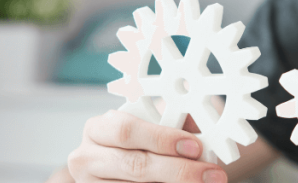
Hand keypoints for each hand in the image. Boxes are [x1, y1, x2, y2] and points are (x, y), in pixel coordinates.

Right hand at [67, 109, 227, 182]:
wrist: (126, 160)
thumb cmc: (140, 141)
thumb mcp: (151, 126)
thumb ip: (173, 122)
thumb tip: (205, 129)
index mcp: (97, 129)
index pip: (126, 130)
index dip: (162, 138)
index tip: (196, 145)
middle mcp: (87, 158)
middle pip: (135, 165)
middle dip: (178, 170)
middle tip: (210, 173)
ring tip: (205, 182)